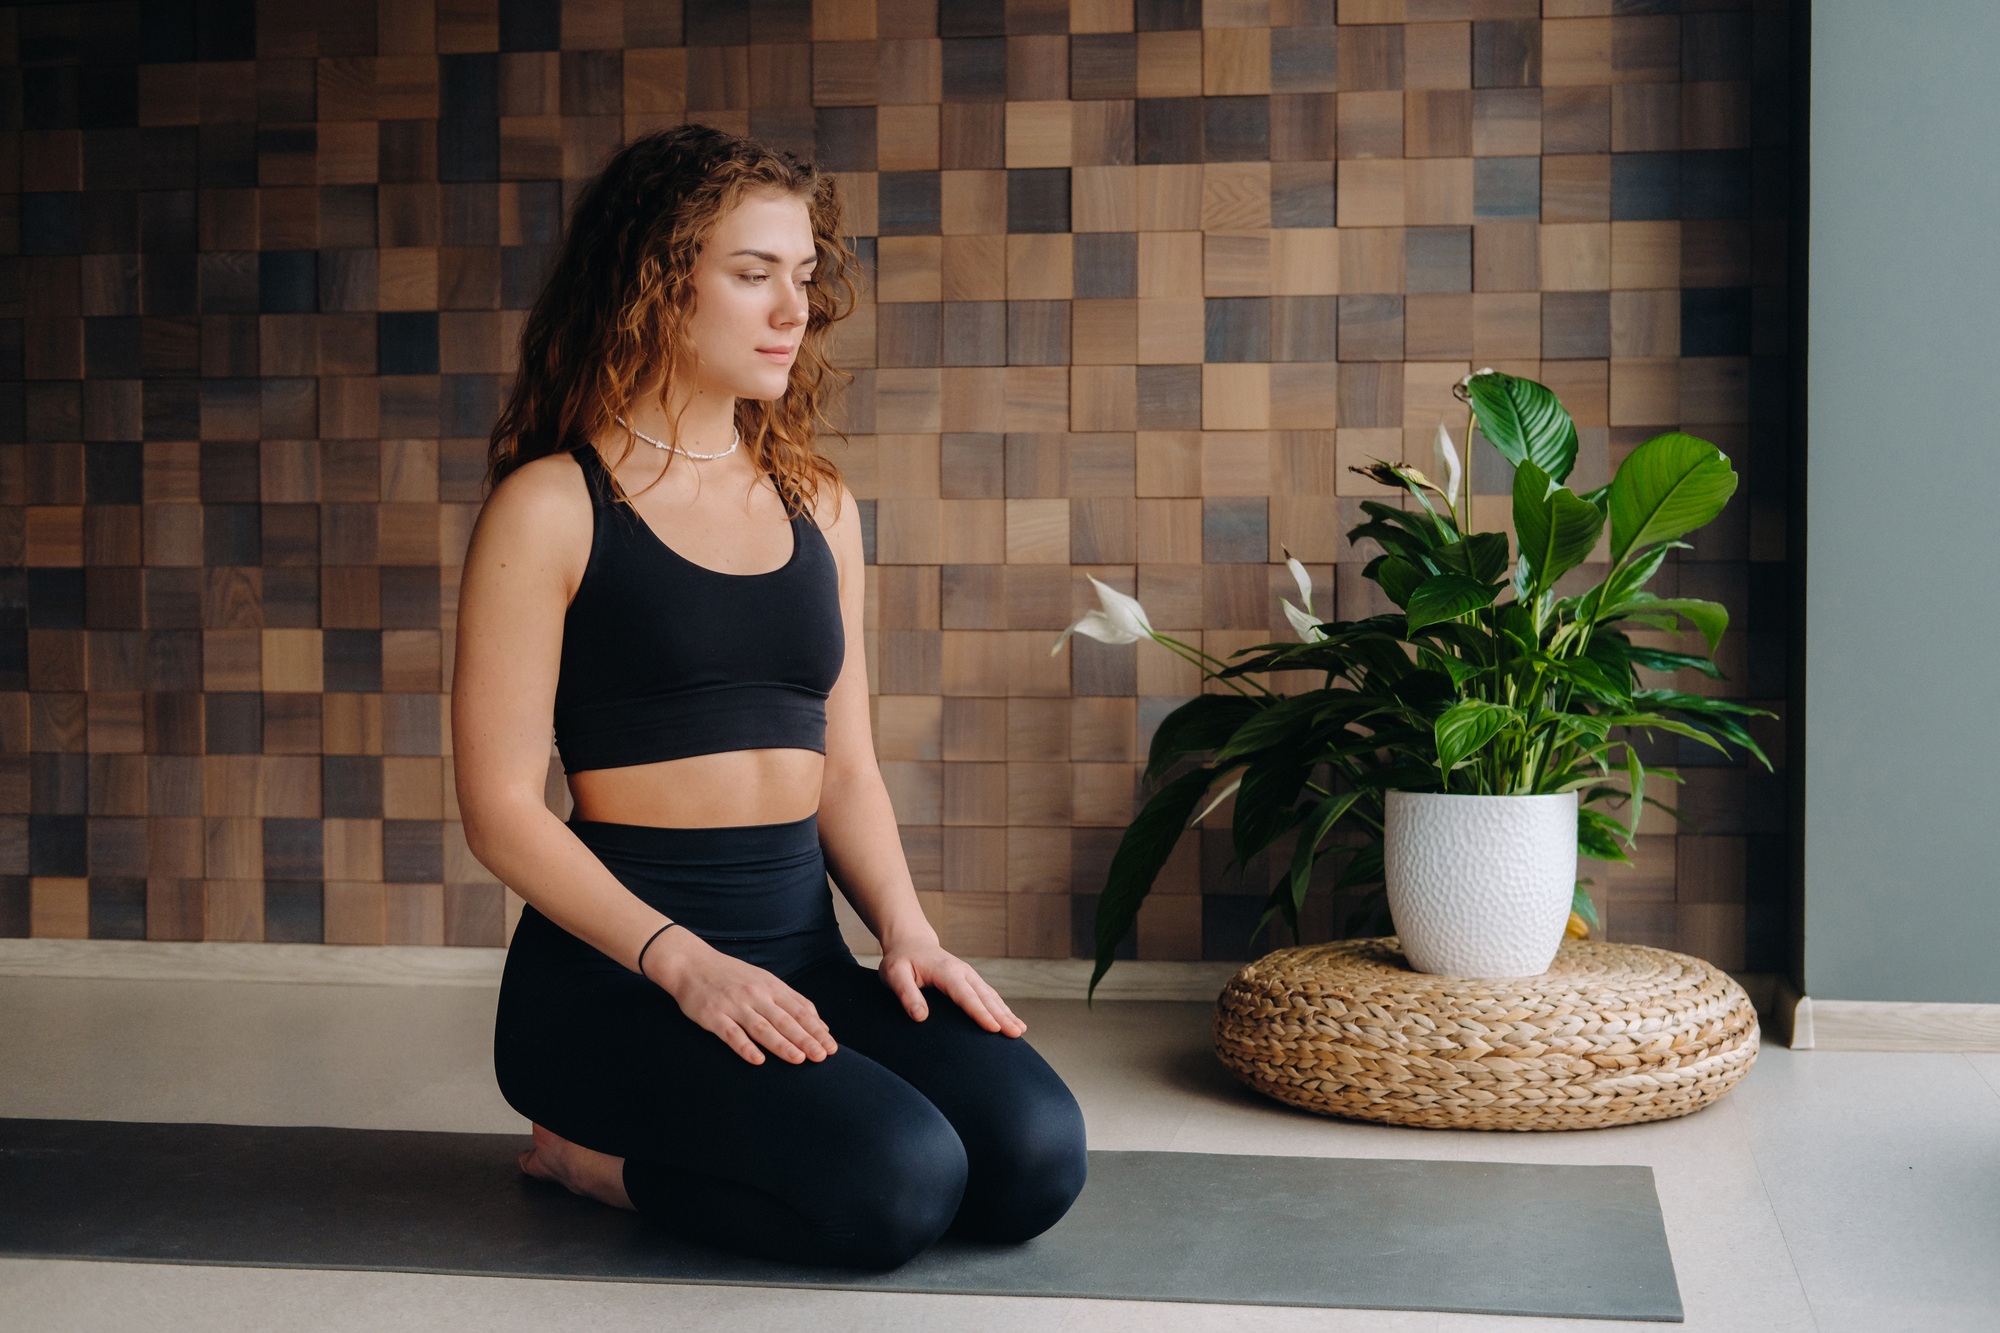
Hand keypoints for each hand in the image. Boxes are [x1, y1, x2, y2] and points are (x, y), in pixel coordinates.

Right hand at [642, 929, 835, 1065]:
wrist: (691, 964)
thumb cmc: (732, 976)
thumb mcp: (764, 981)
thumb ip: (790, 1001)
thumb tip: (819, 1024)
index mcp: (771, 987)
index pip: (799, 1010)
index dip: (816, 1029)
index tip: (830, 1046)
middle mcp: (755, 995)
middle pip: (785, 1020)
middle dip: (806, 1039)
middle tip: (822, 1056)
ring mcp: (734, 1005)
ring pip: (762, 1027)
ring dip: (781, 1044)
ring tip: (798, 1059)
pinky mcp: (713, 1016)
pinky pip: (731, 1034)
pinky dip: (745, 1047)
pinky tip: (758, 1060)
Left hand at [878, 938, 1026, 1037]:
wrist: (910, 942)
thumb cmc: (900, 960)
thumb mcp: (894, 975)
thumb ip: (907, 995)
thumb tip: (920, 1017)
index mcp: (946, 971)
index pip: (966, 995)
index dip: (980, 1013)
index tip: (994, 1028)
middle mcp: (963, 972)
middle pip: (985, 997)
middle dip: (1002, 1016)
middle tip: (1016, 1034)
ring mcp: (969, 976)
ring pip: (991, 996)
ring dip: (1007, 1013)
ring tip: (1020, 1031)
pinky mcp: (970, 981)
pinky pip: (989, 995)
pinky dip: (1002, 1008)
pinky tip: (1012, 1020)